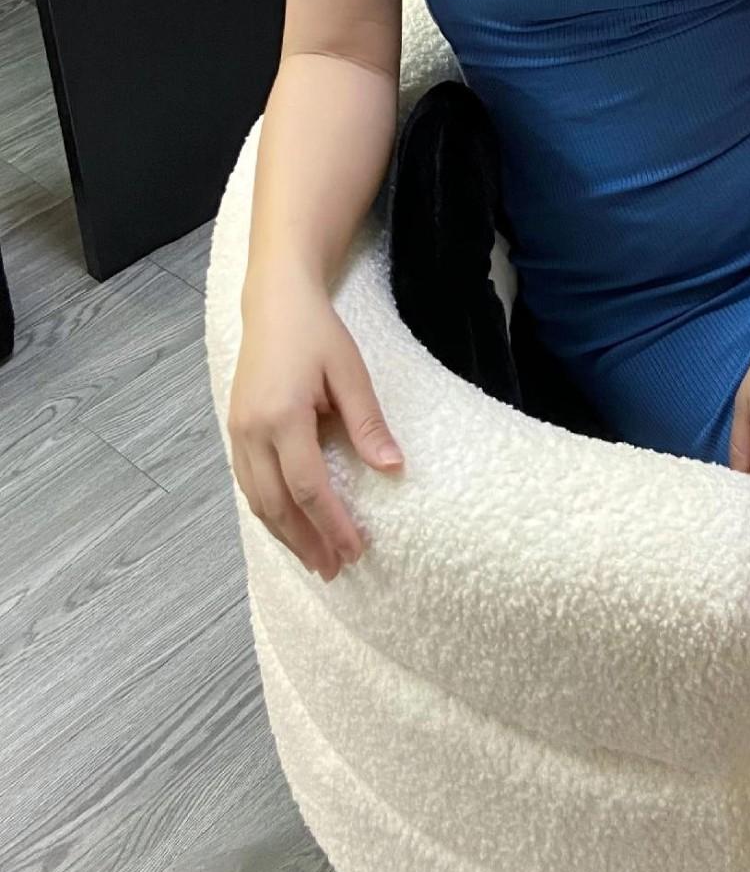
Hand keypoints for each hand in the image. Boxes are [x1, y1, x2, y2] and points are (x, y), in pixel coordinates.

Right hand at [229, 270, 404, 581]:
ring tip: (314, 559)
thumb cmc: (316, 332)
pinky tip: (288, 525)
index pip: (309, 487)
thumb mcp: (350, 372)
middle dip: (307, 541)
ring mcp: (237, 432)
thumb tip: (392, 468)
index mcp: (282, 417)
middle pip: (278, 505)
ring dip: (285, 534)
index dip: (332, 524)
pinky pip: (248, 484)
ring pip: (257, 500)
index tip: (357, 549)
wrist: (275, 302)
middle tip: (334, 569)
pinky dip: (269, 512)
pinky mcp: (234, 430)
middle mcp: (252, 431)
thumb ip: (368, 423)